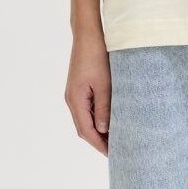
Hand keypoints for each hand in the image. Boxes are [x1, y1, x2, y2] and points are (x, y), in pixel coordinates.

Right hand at [64, 31, 110, 154]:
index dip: (99, 144)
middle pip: (83, 127)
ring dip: (97, 130)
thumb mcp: (104, 83)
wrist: (88, 34)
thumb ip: (103, 107)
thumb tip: (103, 129)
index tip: (112, 154)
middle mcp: (71, 98)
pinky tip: (109, 119)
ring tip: (114, 138)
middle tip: (116, 150)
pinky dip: (96, 117)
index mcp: (75, 100)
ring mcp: (74, 93)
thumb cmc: (96, 55)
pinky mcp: (79, 86)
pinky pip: (86, 108)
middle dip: (98, 140)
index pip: (86, 131)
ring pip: (85, 118)